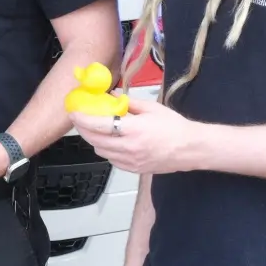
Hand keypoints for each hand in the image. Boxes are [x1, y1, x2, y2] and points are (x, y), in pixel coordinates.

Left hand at [70, 96, 201, 174]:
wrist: (191, 149)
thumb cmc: (174, 126)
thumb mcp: (152, 108)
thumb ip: (130, 103)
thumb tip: (112, 95)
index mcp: (133, 129)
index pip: (98, 125)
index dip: (82, 119)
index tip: (73, 111)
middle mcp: (128, 147)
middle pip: (94, 140)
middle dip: (83, 129)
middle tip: (80, 119)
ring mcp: (130, 161)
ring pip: (100, 151)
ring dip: (94, 139)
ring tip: (96, 129)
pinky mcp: (133, 169)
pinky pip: (111, 160)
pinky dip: (106, 150)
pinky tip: (112, 141)